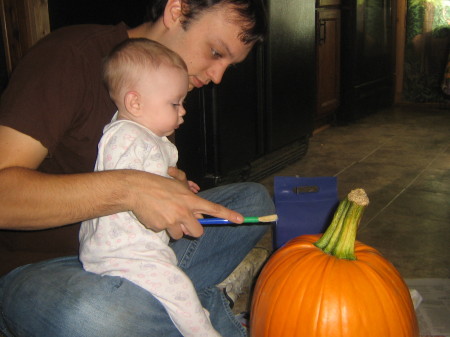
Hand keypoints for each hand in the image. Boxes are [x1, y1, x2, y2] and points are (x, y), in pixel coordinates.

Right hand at [128, 170, 242, 239]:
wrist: (137, 189)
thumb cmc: (159, 185)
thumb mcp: (178, 187)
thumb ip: (191, 201)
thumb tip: (198, 216)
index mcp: (190, 200)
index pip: (214, 208)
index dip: (228, 215)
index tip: (241, 220)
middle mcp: (183, 212)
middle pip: (198, 232)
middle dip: (193, 230)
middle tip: (185, 222)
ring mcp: (171, 221)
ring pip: (180, 234)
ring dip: (175, 228)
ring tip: (165, 214)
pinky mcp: (160, 227)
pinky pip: (165, 232)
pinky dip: (162, 226)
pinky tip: (155, 215)